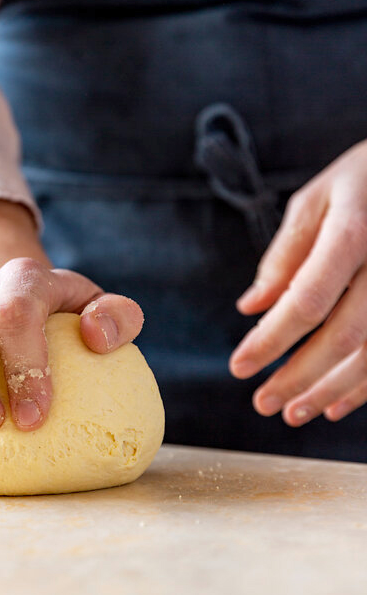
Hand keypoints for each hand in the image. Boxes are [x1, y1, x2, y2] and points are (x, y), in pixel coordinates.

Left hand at [230, 140, 366, 426]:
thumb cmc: (361, 181)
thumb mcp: (315, 200)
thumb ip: (285, 255)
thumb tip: (253, 308)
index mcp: (354, 230)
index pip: (309, 298)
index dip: (273, 338)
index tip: (240, 366)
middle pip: (345, 334)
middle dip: (300, 377)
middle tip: (263, 403)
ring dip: (333, 391)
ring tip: (294, 412)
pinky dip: (366, 386)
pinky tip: (338, 404)